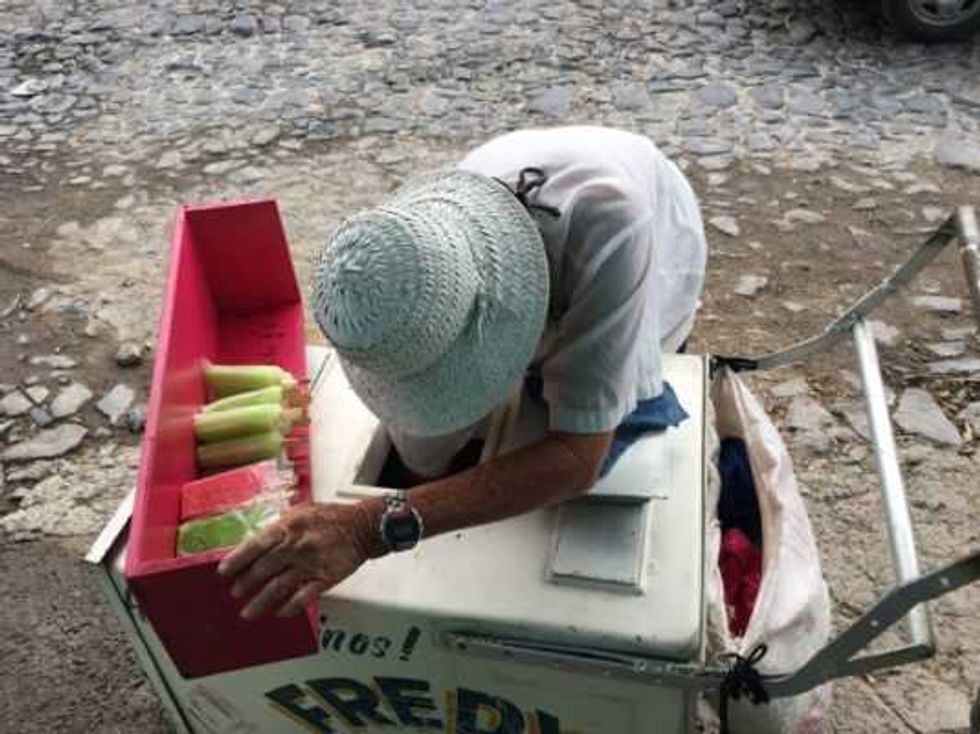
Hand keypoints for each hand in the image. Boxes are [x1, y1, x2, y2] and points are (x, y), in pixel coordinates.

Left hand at [217, 501, 377, 619]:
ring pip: (279, 587)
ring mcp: (312, 563)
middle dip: (246, 583)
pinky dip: (290, 607)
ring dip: (260, 602)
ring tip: (248, 612)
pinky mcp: (326, 578)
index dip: (237, 560)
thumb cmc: (331, 518)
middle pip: (264, 569)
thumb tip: (255, 543)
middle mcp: (298, 545)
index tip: (224, 572)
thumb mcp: (301, 511)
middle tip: (235, 592)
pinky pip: (304, 597)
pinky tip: (280, 613)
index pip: (256, 545)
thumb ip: (279, 526)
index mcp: (289, 526)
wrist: (363, 526)